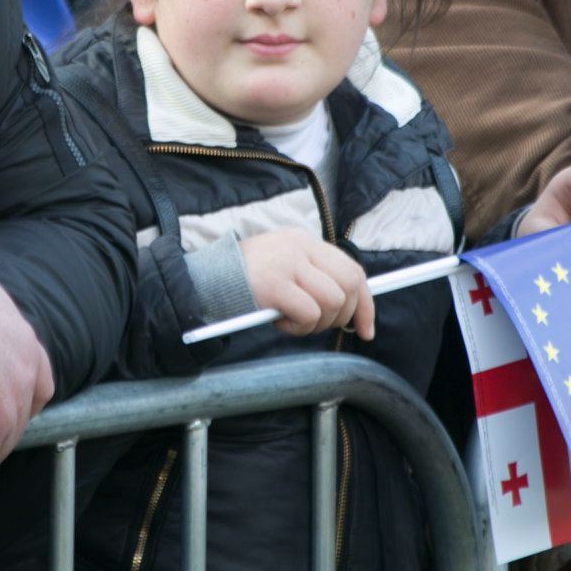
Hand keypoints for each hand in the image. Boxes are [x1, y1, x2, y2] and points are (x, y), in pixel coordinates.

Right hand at [240, 229, 372, 339]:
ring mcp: (287, 263)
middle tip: (318, 325)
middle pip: (350, 284)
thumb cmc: (247, 281)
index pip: (353, 269)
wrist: (204, 281)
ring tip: (292, 320)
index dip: (365, 303)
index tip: (365, 329)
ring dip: (317, 323)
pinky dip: (299, 327)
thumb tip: (354, 312)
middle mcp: (300, 247)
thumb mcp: (285, 268)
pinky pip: (309, 314)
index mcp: (305, 241)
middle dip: (343, 315)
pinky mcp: (274, 284)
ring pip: (333, 301)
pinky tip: (279, 322)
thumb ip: (316, 278)